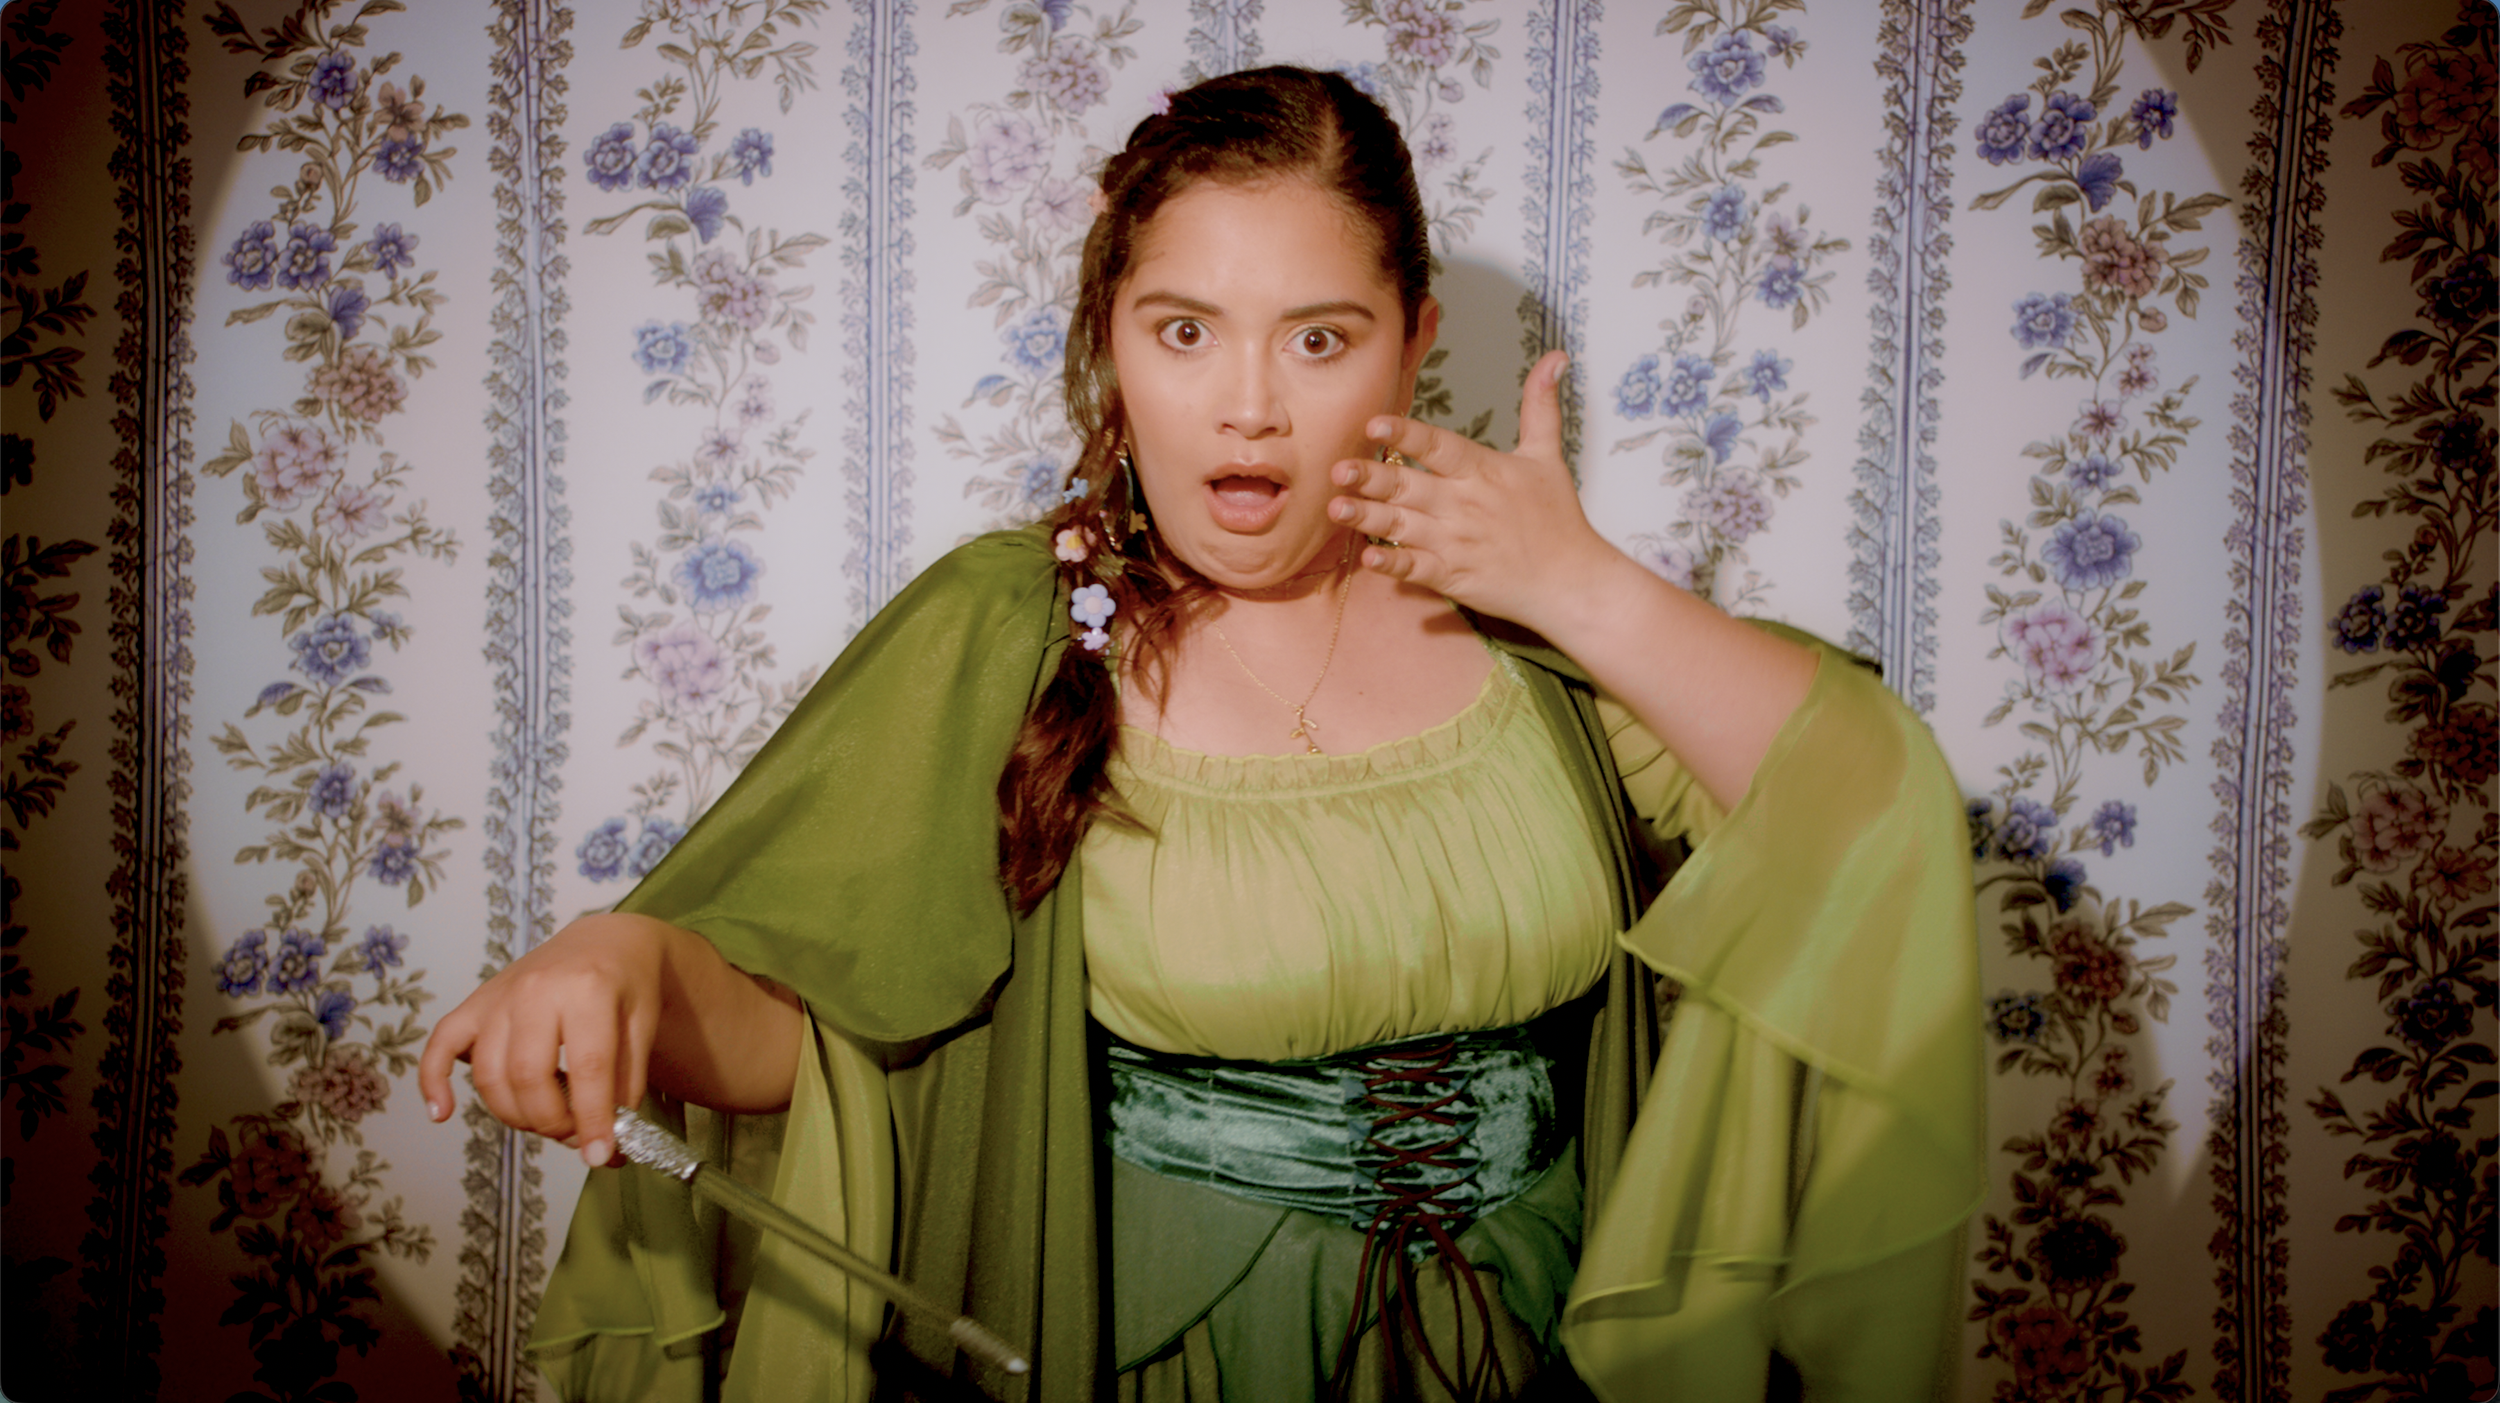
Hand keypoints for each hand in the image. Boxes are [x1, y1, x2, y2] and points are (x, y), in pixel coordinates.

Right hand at [418, 913, 665, 1167]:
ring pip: (489, 1074)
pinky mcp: (474, 1003)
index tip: (601, 1155)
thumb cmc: (626, 986)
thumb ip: (625, 1084)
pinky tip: (442, 1113)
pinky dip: (433, 1081)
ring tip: (546, 1122)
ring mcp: (499, 995)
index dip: (592, 1120)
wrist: (604, 942)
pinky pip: (440, 1044)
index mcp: (588, 988)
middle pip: (528, 1076)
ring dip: (514, 1115)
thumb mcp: (642, 1028)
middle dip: (551, 1121)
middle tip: (574, 1134)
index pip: (588, 1068)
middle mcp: (536, 989)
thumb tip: (603, 1143)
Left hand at [1326, 350, 1623, 634]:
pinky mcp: (1454, 576)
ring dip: (1368, 516)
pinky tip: (1368, 556)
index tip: (1374, 424)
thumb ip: (1540, 406)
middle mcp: (1464, 504)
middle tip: (1337, 469)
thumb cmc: (1558, 519)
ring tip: (1336, 507)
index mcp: (1483, 471)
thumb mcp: (1548, 456)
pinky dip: (1392, 563)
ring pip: (1402, 526)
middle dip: (1370, 477)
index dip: (1405, 434)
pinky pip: (1415, 568)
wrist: (1572, 581)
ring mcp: (1456, 542)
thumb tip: (1555, 358)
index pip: (1437, 446)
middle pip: (1408, 485)